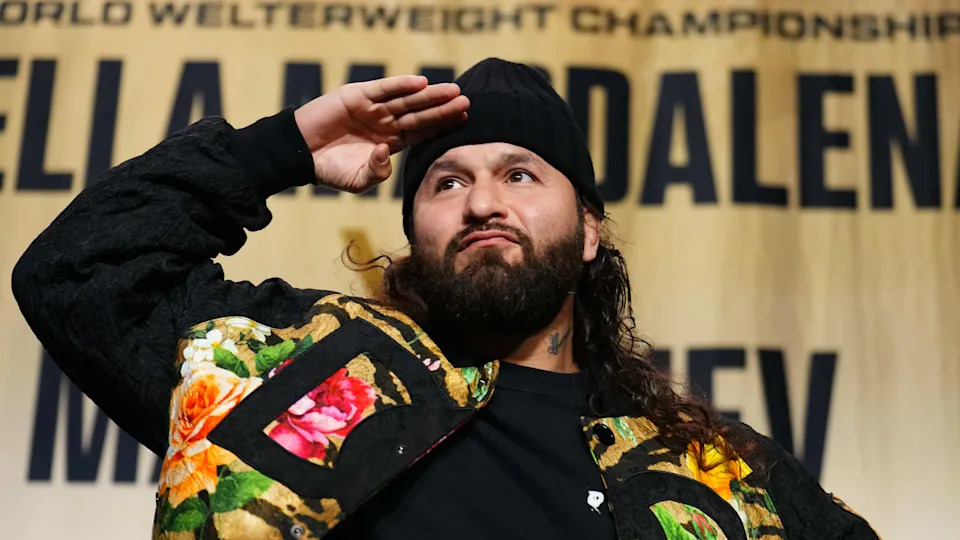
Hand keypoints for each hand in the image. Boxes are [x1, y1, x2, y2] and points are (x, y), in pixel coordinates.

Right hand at [294, 76, 468, 193]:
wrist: (299, 155)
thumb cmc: (328, 169)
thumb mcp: (358, 180)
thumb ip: (377, 173)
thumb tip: (386, 153)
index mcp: (389, 141)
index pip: (422, 132)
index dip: (442, 126)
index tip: (465, 121)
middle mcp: (384, 122)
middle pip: (420, 114)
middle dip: (443, 108)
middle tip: (467, 102)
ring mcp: (372, 108)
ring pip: (407, 100)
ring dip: (430, 95)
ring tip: (453, 91)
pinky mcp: (356, 96)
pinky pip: (383, 89)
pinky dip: (401, 85)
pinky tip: (421, 84)